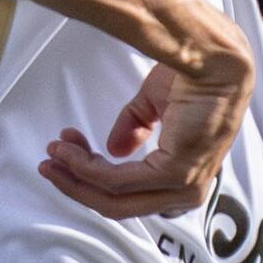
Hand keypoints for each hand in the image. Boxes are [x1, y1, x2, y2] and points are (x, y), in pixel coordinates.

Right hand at [34, 40, 252, 220]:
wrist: (213, 57)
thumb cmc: (195, 73)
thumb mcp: (154, 106)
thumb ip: (135, 129)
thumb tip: (113, 150)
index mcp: (188, 176)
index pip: (135, 196)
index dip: (95, 181)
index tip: (68, 157)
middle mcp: (188, 189)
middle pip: (119, 206)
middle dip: (78, 186)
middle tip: (50, 165)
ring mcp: (184, 185)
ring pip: (114, 198)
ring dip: (77, 177)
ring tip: (54, 154)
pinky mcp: (175, 173)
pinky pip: (117, 180)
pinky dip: (88, 168)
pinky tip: (71, 151)